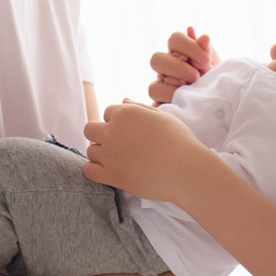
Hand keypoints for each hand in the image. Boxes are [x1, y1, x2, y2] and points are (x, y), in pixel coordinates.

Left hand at [81, 101, 217, 198]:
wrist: (187, 170)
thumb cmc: (180, 141)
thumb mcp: (163, 116)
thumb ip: (139, 107)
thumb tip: (123, 100)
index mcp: (125, 113)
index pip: (108, 112)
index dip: (117, 122)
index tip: (130, 133)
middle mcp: (113, 131)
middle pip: (90, 129)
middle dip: (101, 135)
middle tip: (119, 145)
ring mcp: (109, 154)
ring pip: (90, 150)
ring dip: (101, 154)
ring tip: (120, 160)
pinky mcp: (111, 175)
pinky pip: (88, 170)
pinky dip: (95, 171)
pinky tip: (108, 172)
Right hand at [147, 26, 218, 103]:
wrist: (220, 105)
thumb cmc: (215, 82)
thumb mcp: (216, 66)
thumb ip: (207, 52)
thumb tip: (204, 37)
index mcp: (179, 53)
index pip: (174, 39)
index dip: (189, 47)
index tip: (205, 60)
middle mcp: (166, 70)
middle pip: (156, 59)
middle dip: (177, 67)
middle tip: (196, 76)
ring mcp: (161, 88)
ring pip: (153, 85)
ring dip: (173, 87)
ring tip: (191, 89)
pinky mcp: (161, 106)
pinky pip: (156, 104)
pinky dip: (170, 100)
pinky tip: (185, 101)